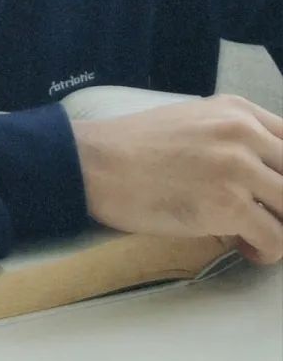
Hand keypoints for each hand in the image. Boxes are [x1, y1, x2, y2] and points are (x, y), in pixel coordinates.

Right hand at [71, 94, 282, 263]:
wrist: (97, 163)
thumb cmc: (134, 145)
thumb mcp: (192, 119)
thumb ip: (231, 135)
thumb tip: (261, 169)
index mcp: (237, 110)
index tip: (275, 194)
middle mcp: (244, 132)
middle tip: (267, 216)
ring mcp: (239, 168)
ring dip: (279, 229)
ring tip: (255, 235)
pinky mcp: (229, 205)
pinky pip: (274, 239)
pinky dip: (266, 251)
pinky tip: (245, 248)